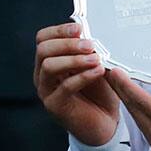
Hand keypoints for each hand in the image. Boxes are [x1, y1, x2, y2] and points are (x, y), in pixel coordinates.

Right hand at [34, 23, 118, 145]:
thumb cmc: (101, 92)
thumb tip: (93, 34)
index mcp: (51, 61)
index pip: (43, 39)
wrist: (106, 122)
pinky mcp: (55, 105)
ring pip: (49, 66)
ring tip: (97, 59)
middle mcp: (43, 74)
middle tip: (90, 45)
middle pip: (43, 50)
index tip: (80, 28)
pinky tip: (99, 71)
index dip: (59, 31)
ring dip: (74, 59)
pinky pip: (65, 86)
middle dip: (67, 44)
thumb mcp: (98, 66)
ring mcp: (46, 90)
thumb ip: (91, 52)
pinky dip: (83, 76)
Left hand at [104, 55, 150, 150]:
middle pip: (133, 109)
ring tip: (119, 86)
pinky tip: (136, 106)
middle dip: (120, 90)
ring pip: (136, 120)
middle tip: (109, 73)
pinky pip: (143, 129)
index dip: (125, 85)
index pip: (142, 101)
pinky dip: (137, 115)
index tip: (114, 71)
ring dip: (127, 102)